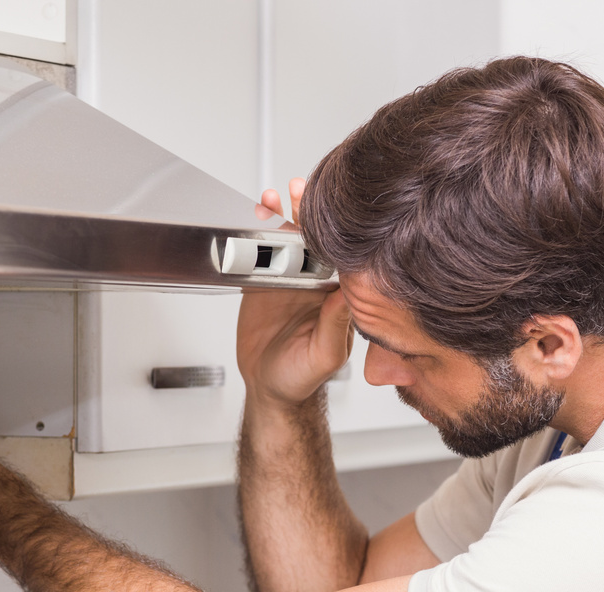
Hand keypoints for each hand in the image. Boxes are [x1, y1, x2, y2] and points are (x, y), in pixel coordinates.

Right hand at [240, 179, 352, 406]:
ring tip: (271, 200)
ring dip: (280, 218)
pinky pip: (261, 256)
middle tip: (295, 191)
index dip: (329, 229)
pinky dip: (257, 237)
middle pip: (312, 238)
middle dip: (305, 211)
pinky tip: (255, 221)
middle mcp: (316, 284)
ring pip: (288, 242)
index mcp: (336, 295)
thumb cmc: (303, 378)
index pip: (336, 254)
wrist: (270, 389)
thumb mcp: (325, 354)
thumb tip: (348, 290)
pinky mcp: (264, 286)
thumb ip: (336, 323)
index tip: (322, 208)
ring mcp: (290, 282)